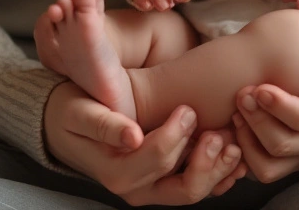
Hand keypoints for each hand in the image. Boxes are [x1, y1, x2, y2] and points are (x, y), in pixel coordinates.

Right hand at [44, 82, 245, 204]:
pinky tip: (233, 153)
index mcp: (116, 173)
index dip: (178, 134)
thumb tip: (132, 137)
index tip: (187, 109)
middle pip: (184, 188)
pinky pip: (196, 185)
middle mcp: (135, 189)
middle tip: (218, 130)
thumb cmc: (72, 112)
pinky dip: (219, 173)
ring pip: (194, 190)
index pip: (158, 159)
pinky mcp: (163, 181)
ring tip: (232, 140)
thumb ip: (104, 124)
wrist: (65, 124)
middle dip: (207, 161)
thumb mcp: (80, 112)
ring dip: (219, 169)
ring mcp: (151, 189)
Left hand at [231, 34, 298, 182]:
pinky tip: (238, 125)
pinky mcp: (295, 160)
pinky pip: (263, 168)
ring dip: (246, 140)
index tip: (258, 87)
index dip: (277, 106)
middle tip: (241, 94)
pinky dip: (244, 152)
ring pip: (269, 166)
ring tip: (237, 111)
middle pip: (281, 145)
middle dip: (255, 120)